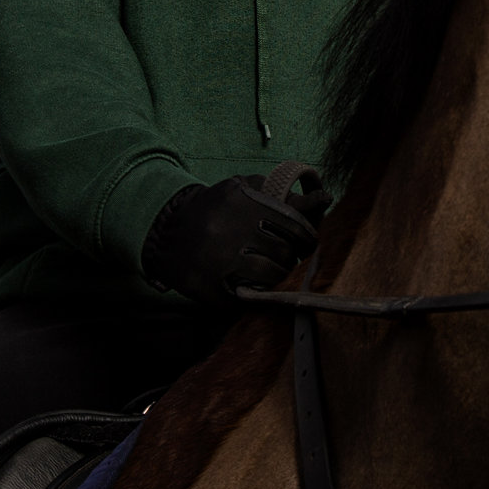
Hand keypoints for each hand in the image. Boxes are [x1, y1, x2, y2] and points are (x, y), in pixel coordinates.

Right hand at [143, 164, 330, 305]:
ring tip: (271, 272)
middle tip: (286, 258)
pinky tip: (251, 286)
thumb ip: (278, 192)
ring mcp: (219, 263)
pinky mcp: (208, 289)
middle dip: (289, 258)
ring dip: (277, 278)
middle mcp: (232, 233)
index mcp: (243, 206)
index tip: (307, 244)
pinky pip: (247, 298)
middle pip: (284, 253)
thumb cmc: (214, 209)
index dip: (306, 237)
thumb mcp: (240, 190)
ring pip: (271, 277)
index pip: (294, 225)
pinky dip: (255, 296)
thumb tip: (321, 199)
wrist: (166, 231)